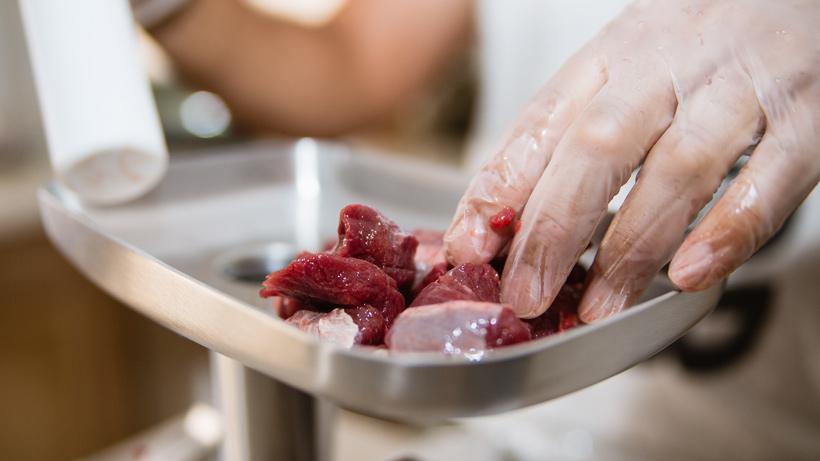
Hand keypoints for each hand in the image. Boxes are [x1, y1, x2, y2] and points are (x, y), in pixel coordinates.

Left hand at [444, 0, 819, 320]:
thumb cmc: (689, 50)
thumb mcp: (614, 74)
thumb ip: (562, 141)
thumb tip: (495, 226)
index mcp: (608, 57)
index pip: (540, 122)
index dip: (500, 189)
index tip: (468, 247)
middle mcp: (665, 67)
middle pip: (599, 145)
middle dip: (554, 229)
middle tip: (525, 294)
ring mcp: (736, 90)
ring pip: (678, 167)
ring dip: (631, 247)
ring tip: (598, 306)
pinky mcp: (803, 119)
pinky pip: (767, 177)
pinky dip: (727, 230)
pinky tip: (690, 274)